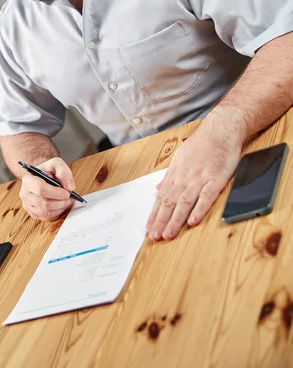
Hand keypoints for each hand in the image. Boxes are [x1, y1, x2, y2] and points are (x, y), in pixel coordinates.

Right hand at [19, 157, 75, 220]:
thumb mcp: (56, 163)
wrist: (42, 176)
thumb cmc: (48, 170)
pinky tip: (61, 204)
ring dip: (60, 207)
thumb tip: (70, 186)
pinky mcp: (33, 213)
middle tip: (70, 197)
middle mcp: (25, 194)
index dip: (55, 193)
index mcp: (28, 180)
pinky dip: (57, 212)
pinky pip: (47, 217)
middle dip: (60, 202)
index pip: (40, 189)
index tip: (67, 193)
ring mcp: (28, 205)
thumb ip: (63, 171)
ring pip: (46, 212)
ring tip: (67, 200)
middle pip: (44, 203)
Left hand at [146, 120, 243, 240]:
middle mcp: (185, 177)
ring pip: (184, 202)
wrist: (220, 130)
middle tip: (154, 237)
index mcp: (176, 173)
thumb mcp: (180, 158)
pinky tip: (193, 221)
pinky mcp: (216, 179)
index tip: (149, 228)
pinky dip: (199, 209)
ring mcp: (200, 179)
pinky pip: (206, 197)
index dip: (155, 214)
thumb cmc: (201, 144)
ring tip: (168, 234)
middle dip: (161, 221)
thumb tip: (158, 189)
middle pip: (170, 202)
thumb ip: (170, 176)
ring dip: (176, 219)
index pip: (162, 197)